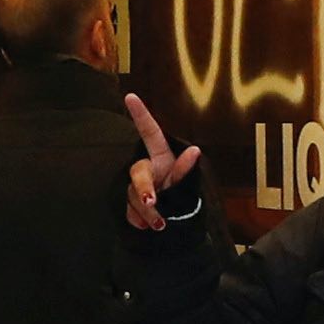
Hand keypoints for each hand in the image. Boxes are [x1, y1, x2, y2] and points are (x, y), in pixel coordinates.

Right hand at [123, 94, 204, 230]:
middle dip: (144, 187)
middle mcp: (147, 168)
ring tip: (161, 225)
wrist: (177, 224)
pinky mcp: (129, 205)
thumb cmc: (183, 196)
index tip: (131, 96)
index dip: (141, 114)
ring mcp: (135, 186)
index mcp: (161, 157)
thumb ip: (185, 170)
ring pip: (133, 195)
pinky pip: (130, 212)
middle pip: (138, 171)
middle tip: (152, 202)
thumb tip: (194, 150)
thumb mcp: (187, 184)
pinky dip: (140, 221)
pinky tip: (148, 227)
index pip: (150, 132)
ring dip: (147, 212)